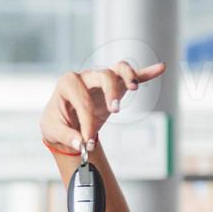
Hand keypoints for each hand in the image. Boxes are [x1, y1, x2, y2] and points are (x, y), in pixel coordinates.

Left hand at [41, 60, 166, 154]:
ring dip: (127, 78)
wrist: (62, 121)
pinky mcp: (114, 86)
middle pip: (103, 76)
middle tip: (114, 111)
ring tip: (133, 89)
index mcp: (67, 84)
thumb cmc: (57, 121)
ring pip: (117, 69)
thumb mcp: (52, 130)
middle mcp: (85, 77)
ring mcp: (101, 79)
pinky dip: (145, 73)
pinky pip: (131, 75)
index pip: (82, 101)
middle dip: (110, 93)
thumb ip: (65, 136)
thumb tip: (80, 143)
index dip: (87, 123)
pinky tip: (160, 68)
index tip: (88, 142)